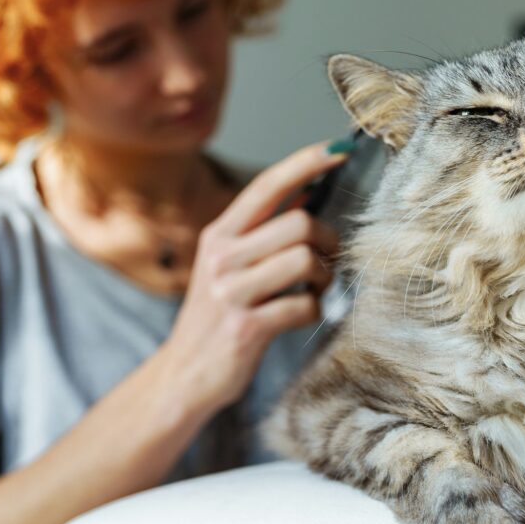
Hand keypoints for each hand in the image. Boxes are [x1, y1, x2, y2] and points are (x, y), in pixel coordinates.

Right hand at [158, 140, 348, 418]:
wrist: (183, 375)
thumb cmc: (217, 315)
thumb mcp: (229, 264)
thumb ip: (263, 229)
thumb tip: (307, 190)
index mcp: (219, 234)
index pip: (267, 185)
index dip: (307, 163)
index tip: (341, 148)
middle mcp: (220, 257)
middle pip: (298, 223)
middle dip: (327, 240)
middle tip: (327, 259)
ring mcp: (230, 292)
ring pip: (304, 260)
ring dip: (323, 276)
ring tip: (314, 288)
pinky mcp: (245, 328)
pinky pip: (303, 306)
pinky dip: (313, 310)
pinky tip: (301, 314)